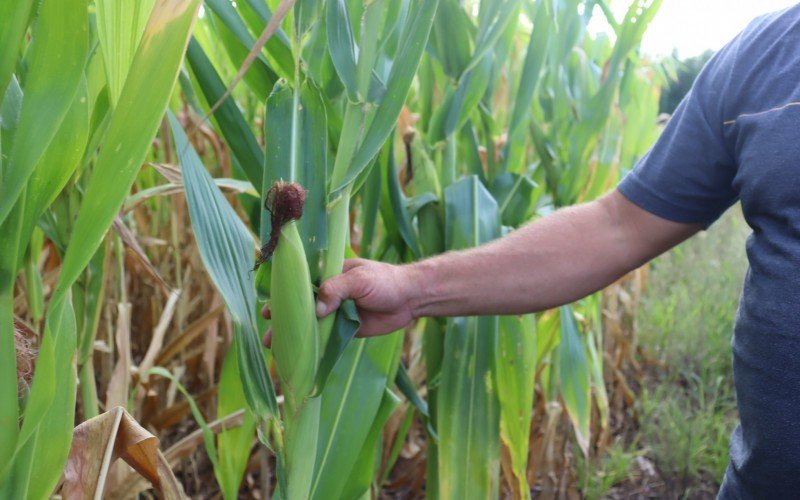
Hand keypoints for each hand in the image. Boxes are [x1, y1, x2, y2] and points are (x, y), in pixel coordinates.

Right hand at [262, 258, 418, 343]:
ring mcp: (336, 313)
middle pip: (302, 307)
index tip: (270, 307)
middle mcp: (329, 294)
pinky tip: (300, 356)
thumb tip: (317, 309)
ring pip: (311, 325)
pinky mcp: (345, 330)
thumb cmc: (384, 281)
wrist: (410, 298)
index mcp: (329, 275)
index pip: (301, 285)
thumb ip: (337, 290)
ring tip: (275, 346)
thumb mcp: (359, 279)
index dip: (285, 296)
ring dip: (295, 335)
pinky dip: (313, 347)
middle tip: (269, 331)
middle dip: (284, 319)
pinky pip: (326, 338)